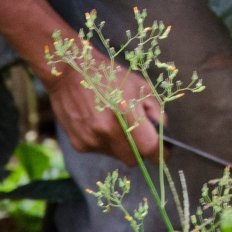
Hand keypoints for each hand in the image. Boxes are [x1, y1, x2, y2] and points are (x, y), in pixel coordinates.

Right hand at [45, 55, 164, 167]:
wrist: (68, 72)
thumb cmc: (107, 74)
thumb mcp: (139, 84)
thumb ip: (155, 110)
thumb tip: (162, 133)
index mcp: (125, 112)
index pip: (150, 148)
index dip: (160, 153)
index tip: (163, 151)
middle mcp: (107, 131)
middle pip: (134, 159)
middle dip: (139, 150)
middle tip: (138, 134)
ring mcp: (91, 140)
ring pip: (116, 155)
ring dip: (121, 145)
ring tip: (113, 121)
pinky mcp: (79, 144)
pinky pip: (100, 150)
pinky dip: (104, 142)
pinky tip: (98, 122)